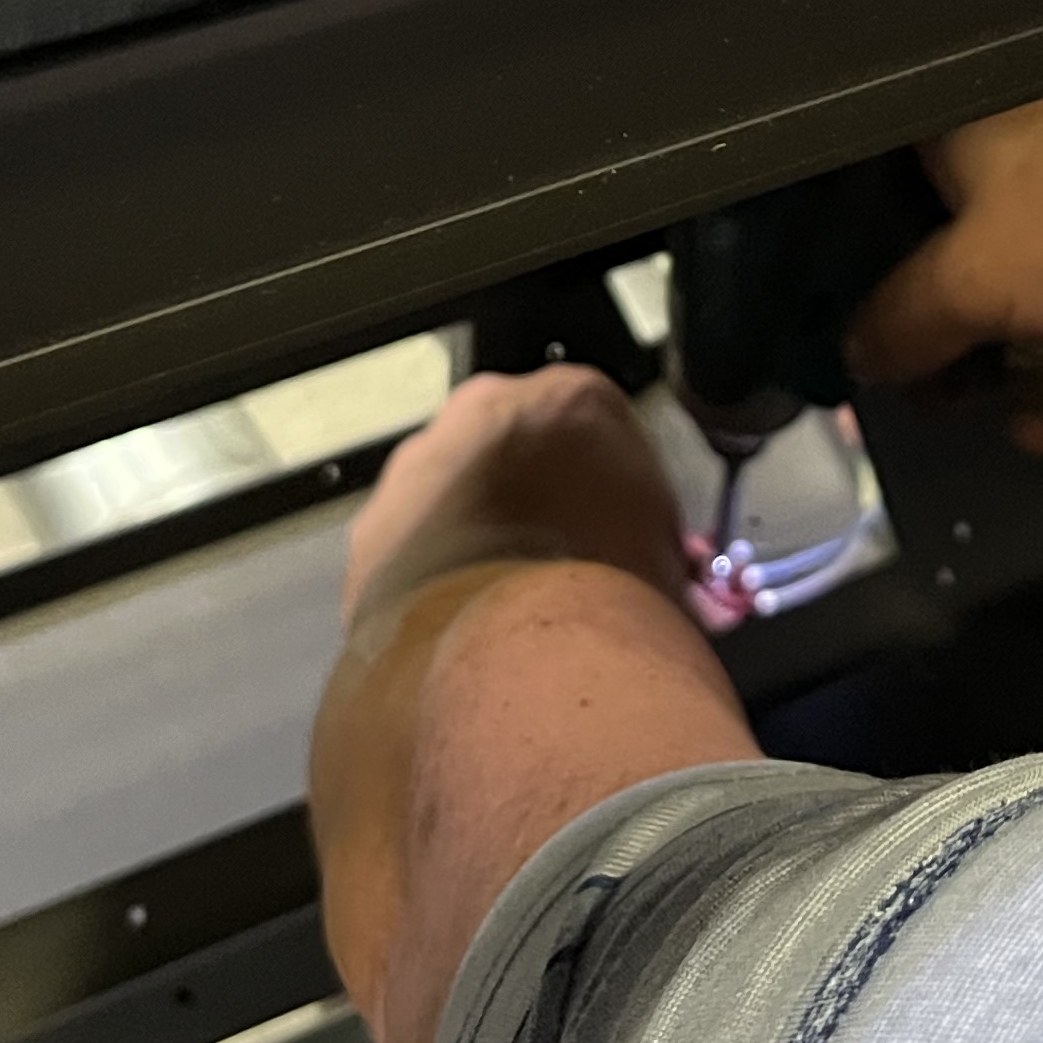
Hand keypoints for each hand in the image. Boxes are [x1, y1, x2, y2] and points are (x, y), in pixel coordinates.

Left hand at [343, 364, 688, 632]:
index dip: (618, 490)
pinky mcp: (374, 524)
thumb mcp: (665, 559)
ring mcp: (420, 463)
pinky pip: (415, 543)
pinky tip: (464, 622)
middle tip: (567, 565)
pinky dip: (438, 573)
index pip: (604, 430)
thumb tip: (668, 576)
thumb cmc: (605, 586)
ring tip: (513, 605)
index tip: (624, 536)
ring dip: (485, 533)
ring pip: (460, 492)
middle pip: (521, 450)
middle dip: (543, 501)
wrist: (505, 644)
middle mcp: (485, 409)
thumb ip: (657, 547)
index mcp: (571, 398)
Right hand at [846, 74, 1042, 393]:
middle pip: (947, 251)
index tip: (854, 339)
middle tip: (940, 399)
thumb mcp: (974, 281)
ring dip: (1019, 363)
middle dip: (948, 337)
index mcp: (954, 125)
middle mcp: (1010, 142)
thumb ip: (903, 325)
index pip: (872, 196)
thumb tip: (859, 359)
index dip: (855, 270)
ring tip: (1023, 424)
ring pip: (1022, 286)